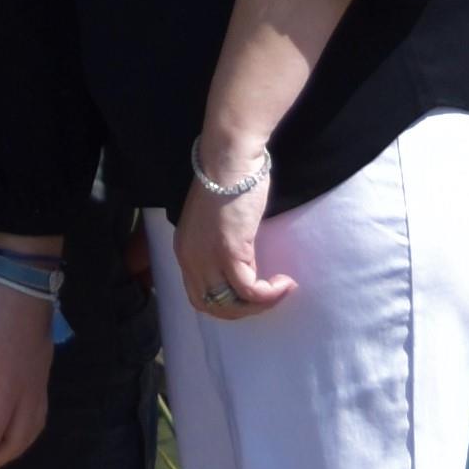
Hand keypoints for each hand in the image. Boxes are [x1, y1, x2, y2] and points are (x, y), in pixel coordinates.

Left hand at [0, 276, 52, 468]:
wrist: (25, 280)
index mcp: (8, 385)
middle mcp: (30, 390)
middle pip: (19, 441)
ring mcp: (40, 381)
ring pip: (34, 429)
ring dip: (13, 448)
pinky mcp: (44, 372)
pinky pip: (41, 414)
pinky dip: (26, 431)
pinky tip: (11, 425)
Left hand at [177, 167, 296, 320]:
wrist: (229, 158)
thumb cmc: (227, 180)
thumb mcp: (214, 219)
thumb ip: (219, 241)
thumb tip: (241, 257)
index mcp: (184, 250)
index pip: (198, 295)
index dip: (226, 303)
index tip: (250, 294)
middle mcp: (190, 259)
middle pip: (212, 306)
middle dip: (243, 310)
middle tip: (268, 299)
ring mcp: (207, 258)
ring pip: (231, 304)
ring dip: (259, 305)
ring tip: (280, 290)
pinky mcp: (229, 253)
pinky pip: (249, 290)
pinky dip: (269, 294)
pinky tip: (285, 283)